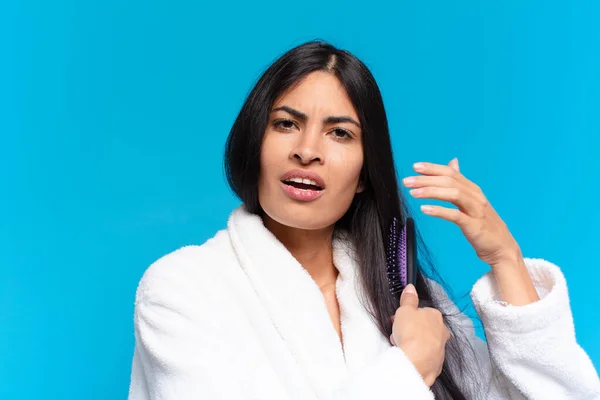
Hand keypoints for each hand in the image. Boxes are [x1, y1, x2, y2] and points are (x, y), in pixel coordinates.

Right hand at [390, 284, 449, 386]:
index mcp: (435, 316)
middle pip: (423, 327)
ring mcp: (441, 348)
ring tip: (400, 345)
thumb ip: (408, 298)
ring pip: (424, 342)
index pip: (422, 312)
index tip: (399, 319)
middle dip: (410, 329)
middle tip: (398, 332)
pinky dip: (417, 355)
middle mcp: (442, 332)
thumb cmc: (411, 333)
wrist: (415, 361)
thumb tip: (411, 288)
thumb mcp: (405, 309)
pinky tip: (408, 355)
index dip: (408, 315)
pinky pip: (425, 356)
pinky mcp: (437, 363)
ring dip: (413, 342)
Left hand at [403, 157, 519, 266]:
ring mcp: (476, 210)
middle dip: (426, 179)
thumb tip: (453, 162)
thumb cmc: (483, 224)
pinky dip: (439, 211)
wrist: (502, 247)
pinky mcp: (474, 226)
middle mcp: (475, 196)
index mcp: (472, 189)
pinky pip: (455, 216)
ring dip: (431, 192)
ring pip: (453, 194)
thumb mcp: (471, 199)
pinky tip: (425, 210)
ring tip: (413, 193)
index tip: (415, 167)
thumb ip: (460, 182)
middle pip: (449, 182)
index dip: (433, 168)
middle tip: (407, 181)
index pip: (451, 173)